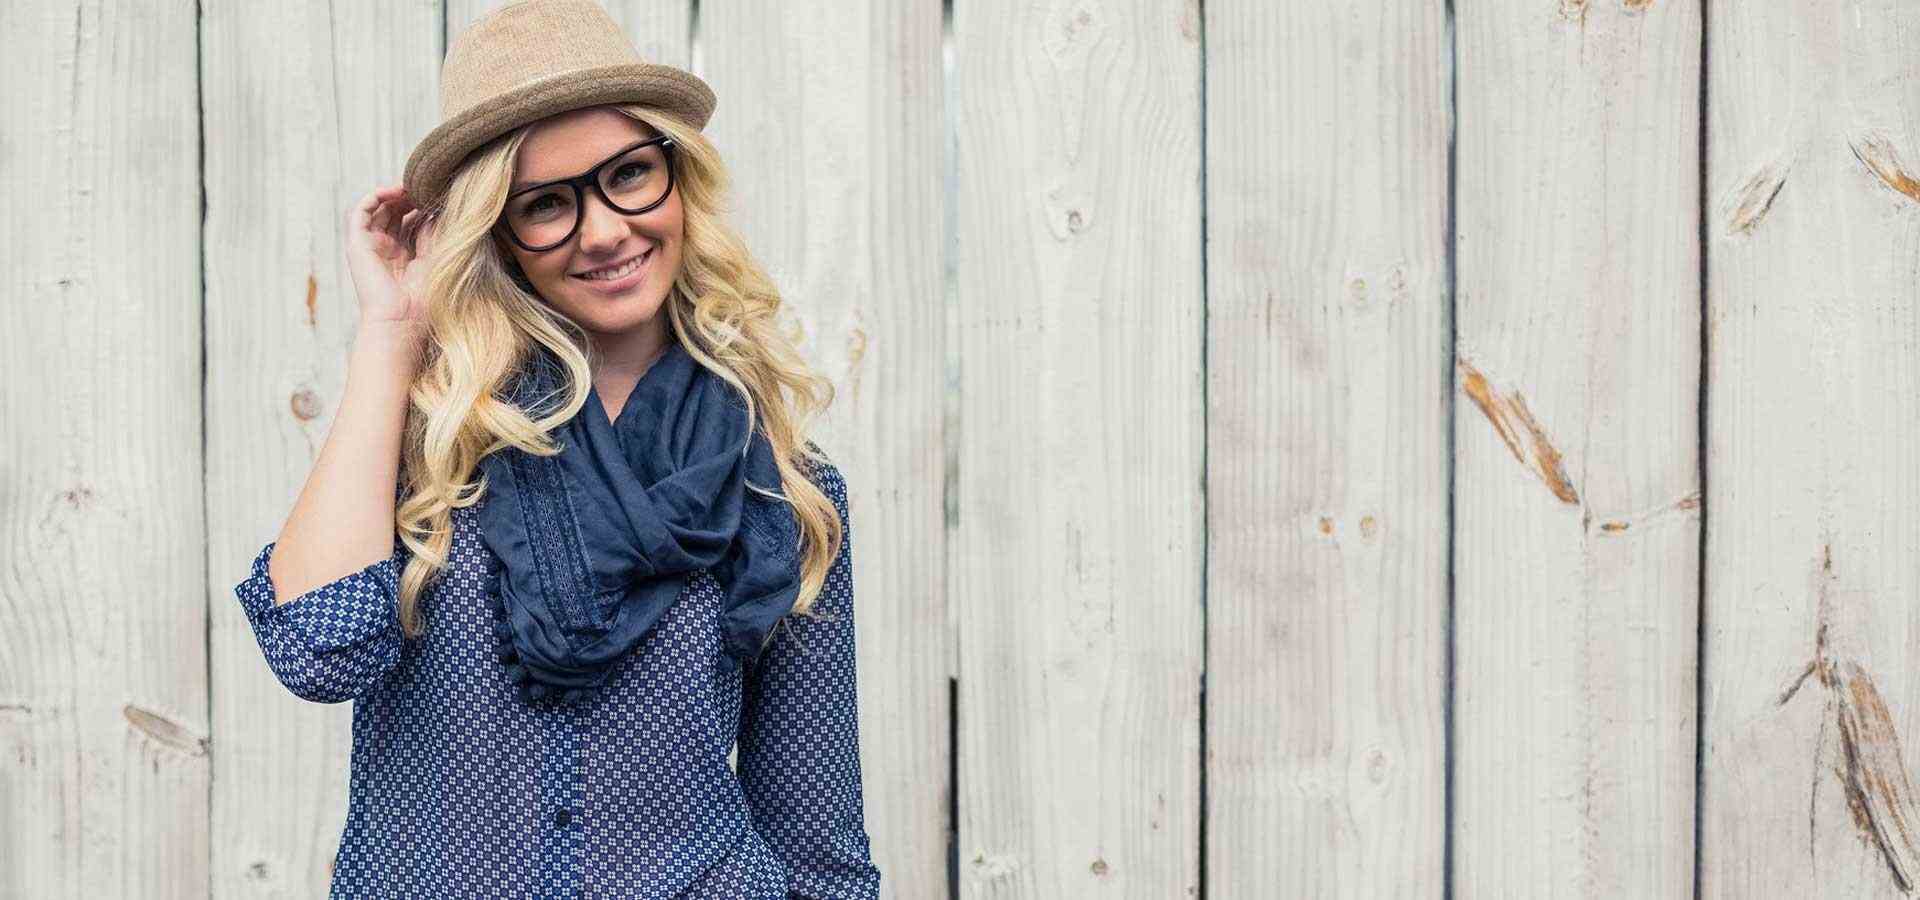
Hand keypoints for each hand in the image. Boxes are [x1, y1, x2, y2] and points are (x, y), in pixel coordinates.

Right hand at [345, 183, 437, 327]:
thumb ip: (434, 234)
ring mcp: (372, 247)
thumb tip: (438, 209)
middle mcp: (387, 250)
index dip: (423, 207)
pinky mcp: (357, 245)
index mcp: (406, 256)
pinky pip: (359, 213)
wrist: (400, 321)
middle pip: (395, 213)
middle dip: (410, 197)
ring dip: (393, 194)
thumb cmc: (422, 301)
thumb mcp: (434, 260)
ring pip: (378, 210)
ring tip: (410, 185)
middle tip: (426, 186)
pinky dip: (372, 197)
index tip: (439, 195)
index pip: (412, 222)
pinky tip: (391, 192)